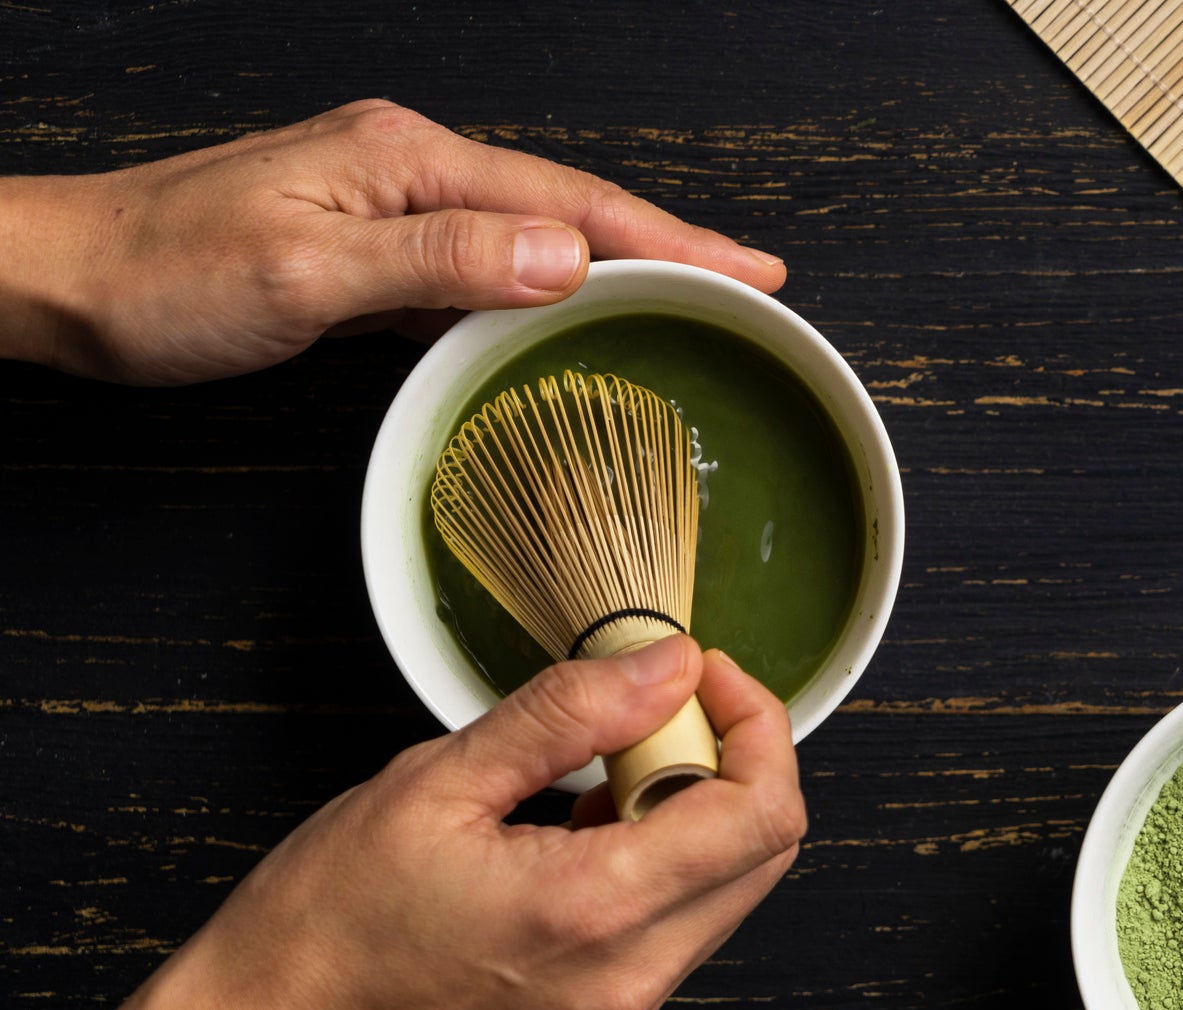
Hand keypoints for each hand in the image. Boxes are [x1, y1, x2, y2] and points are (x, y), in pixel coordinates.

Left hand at [0, 99, 786, 384]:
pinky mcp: (368, 244)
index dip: (670, 240)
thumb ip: (439, 263)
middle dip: (667, 245)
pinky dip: (546, 288)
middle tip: (754, 286)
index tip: (752, 271)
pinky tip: (574, 315)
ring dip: (615, 266)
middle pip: (569, 207)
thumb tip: (563, 259)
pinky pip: (484, 264)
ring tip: (691, 298)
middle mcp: (408, 167)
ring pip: (532, 235)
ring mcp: (389, 203)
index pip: (570, 202)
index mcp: (408, 162)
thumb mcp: (304, 274)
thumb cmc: (162, 277)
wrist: (59, 278)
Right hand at [0, 637, 803, 1009]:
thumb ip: (568, 715)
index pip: (762, 813)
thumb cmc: (322, 925)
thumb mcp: (434, 783)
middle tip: (651, 712)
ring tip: (599, 772)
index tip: (698, 674)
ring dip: (697, 814)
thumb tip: (666, 664)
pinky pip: (679, 929)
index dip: (754, 724)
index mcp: (596, 910)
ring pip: (729, 891)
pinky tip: (580, 832)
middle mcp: (632, 976)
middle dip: (735, 762)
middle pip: (767, 853)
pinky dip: (662, 864)